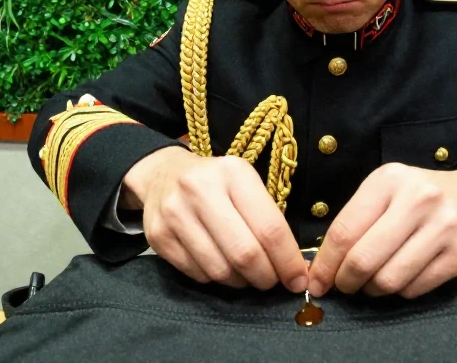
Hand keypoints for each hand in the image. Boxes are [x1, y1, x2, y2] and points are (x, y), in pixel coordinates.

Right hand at [122, 146, 307, 291]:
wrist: (163, 174)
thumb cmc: (216, 183)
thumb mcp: (245, 184)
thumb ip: (268, 219)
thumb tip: (295, 266)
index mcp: (233, 173)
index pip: (269, 228)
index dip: (288, 261)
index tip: (299, 280)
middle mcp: (200, 190)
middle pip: (245, 254)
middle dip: (266, 277)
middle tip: (273, 282)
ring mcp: (175, 214)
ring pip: (220, 270)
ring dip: (241, 282)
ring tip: (248, 275)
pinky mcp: (158, 236)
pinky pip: (197, 274)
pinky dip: (216, 279)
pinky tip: (222, 267)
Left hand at [308, 164, 456, 298]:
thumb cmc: (417, 197)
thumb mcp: (384, 191)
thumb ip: (354, 221)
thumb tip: (322, 267)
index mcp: (390, 180)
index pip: (345, 231)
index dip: (325, 264)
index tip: (316, 281)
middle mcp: (419, 200)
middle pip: (365, 259)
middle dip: (346, 281)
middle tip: (343, 286)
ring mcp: (444, 227)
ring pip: (390, 280)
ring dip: (372, 289)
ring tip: (371, 283)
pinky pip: (415, 288)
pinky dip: (400, 291)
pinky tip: (399, 278)